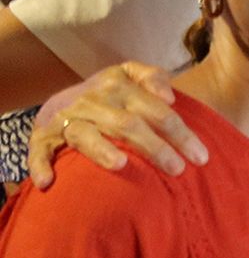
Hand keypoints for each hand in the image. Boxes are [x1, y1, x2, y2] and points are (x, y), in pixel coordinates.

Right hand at [27, 62, 208, 187]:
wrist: (58, 101)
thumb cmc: (107, 94)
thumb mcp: (128, 75)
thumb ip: (152, 77)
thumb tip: (169, 95)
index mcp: (117, 85)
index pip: (156, 110)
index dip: (179, 132)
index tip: (200, 155)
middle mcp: (92, 101)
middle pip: (128, 124)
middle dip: (155, 148)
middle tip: (178, 170)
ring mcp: (66, 119)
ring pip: (85, 135)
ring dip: (101, 151)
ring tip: (121, 165)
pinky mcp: (43, 138)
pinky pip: (40, 151)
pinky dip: (41, 166)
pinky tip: (48, 182)